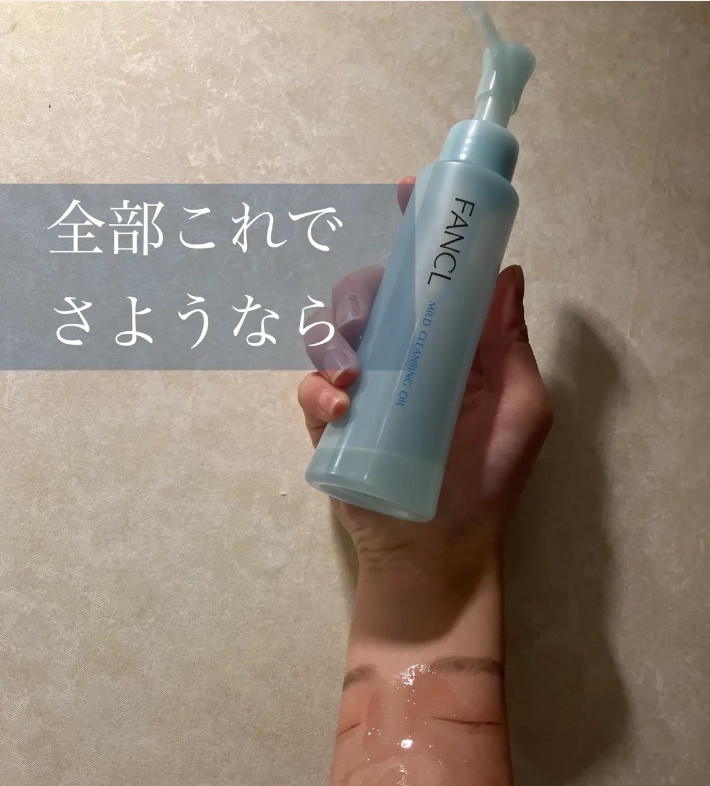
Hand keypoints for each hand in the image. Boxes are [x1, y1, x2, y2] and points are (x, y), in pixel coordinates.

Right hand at [298, 178, 551, 581]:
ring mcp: (363, 388)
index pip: (429, 279)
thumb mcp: (520, 408)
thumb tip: (510, 272)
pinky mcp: (329, 422)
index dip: (417, 234)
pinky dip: (319, 387)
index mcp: (449, 347)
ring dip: (336, 337)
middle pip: (370, 293)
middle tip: (371, 309)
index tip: (407, 194)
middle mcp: (404, 357)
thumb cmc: (486, 481)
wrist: (436, 549)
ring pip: (331, 330)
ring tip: (355, 375)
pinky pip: (309, 386)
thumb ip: (510, 343)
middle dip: (364, 287)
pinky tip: (340, 407)